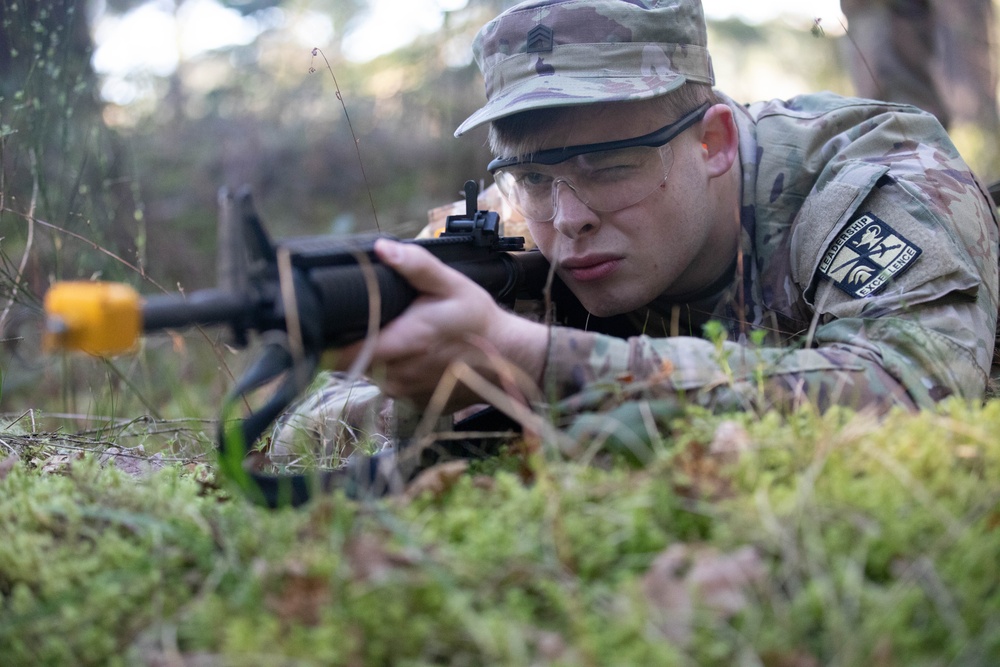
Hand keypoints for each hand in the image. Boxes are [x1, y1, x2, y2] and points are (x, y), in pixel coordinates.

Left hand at [335, 239, 548, 409]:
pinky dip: (393, 369)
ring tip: (396, 333)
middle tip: (370, 319)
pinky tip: (412, 353)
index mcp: (403, 343)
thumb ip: (415, 266)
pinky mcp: (413, 402)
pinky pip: (389, 384)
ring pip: (369, 373)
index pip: (342, 353)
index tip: (329, 321)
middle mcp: (399, 375)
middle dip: (354, 341)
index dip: (329, 339)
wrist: (508, 358)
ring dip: (374, 355)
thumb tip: (381, 249)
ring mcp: (405, 393)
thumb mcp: (451, 284)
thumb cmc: (478, 320)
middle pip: (351, 363)